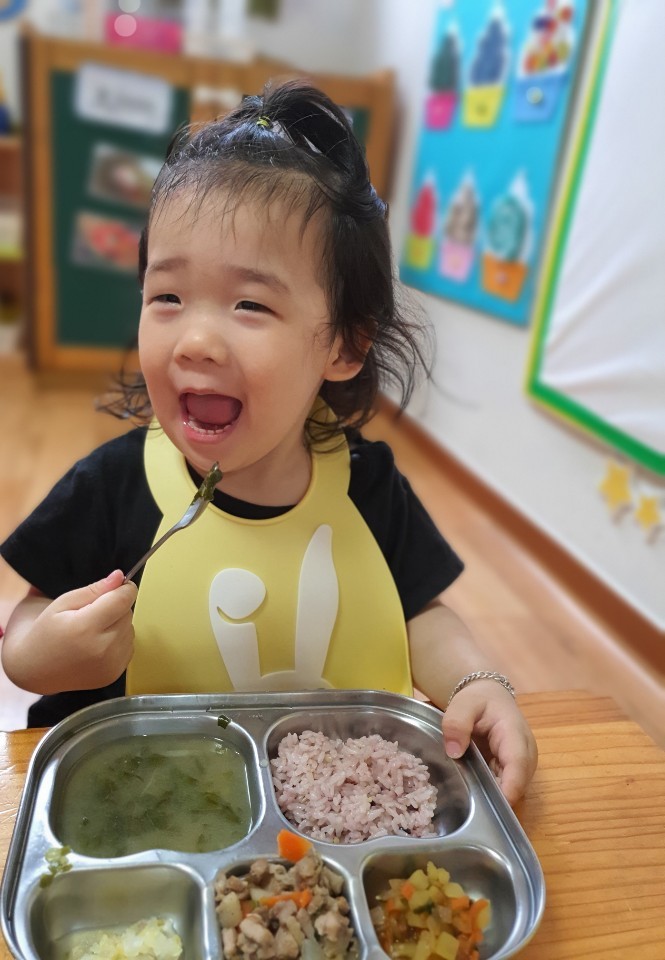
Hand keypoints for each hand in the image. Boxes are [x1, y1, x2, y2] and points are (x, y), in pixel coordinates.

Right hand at [3, 571, 136, 693]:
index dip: (125, 588)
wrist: (35, 671)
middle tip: (93, 612)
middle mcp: (102, 649)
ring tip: (93, 630)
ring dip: (118, 625)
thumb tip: (119, 577)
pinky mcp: (114, 675)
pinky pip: (129, 647)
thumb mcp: (62, 603)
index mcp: (85, 628)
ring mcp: (110, 665)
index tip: (119, 584)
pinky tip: (98, 644)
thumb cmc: (45, 632)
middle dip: (116, 607)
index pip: (123, 600)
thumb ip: (94, 590)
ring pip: (130, 630)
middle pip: (127, 614)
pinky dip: (118, 641)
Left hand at [442, 680, 537, 805]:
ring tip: (471, 799)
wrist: (490, 697)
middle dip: (499, 797)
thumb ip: (457, 723)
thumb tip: (454, 751)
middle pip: (518, 782)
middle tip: (472, 806)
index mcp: (515, 733)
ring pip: (514, 789)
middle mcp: (526, 752)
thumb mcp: (463, 704)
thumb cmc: (478, 700)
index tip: (493, 804)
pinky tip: (476, 793)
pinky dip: (494, 793)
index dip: (509, 787)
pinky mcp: (516, 771)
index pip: (518, 764)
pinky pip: (507, 787)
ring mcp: (523, 764)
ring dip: (496, 797)